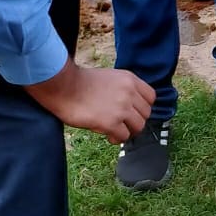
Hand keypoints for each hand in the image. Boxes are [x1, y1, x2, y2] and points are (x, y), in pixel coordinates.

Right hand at [26, 59, 153, 142]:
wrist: (63, 86)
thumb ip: (123, 89)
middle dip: (135, 121)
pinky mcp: (111, 122)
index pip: (151, 97)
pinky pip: (123, 137)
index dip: (142, 107)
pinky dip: (117, 138)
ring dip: (128, 131)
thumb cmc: (81, 83)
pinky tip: (107, 135)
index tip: (133, 112)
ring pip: (138, 127)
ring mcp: (122, 108)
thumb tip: (130, 106)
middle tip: (122, 124)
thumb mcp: (109, 77)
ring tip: (115, 131)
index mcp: (130, 79)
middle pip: (146, 114)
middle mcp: (129, 93)